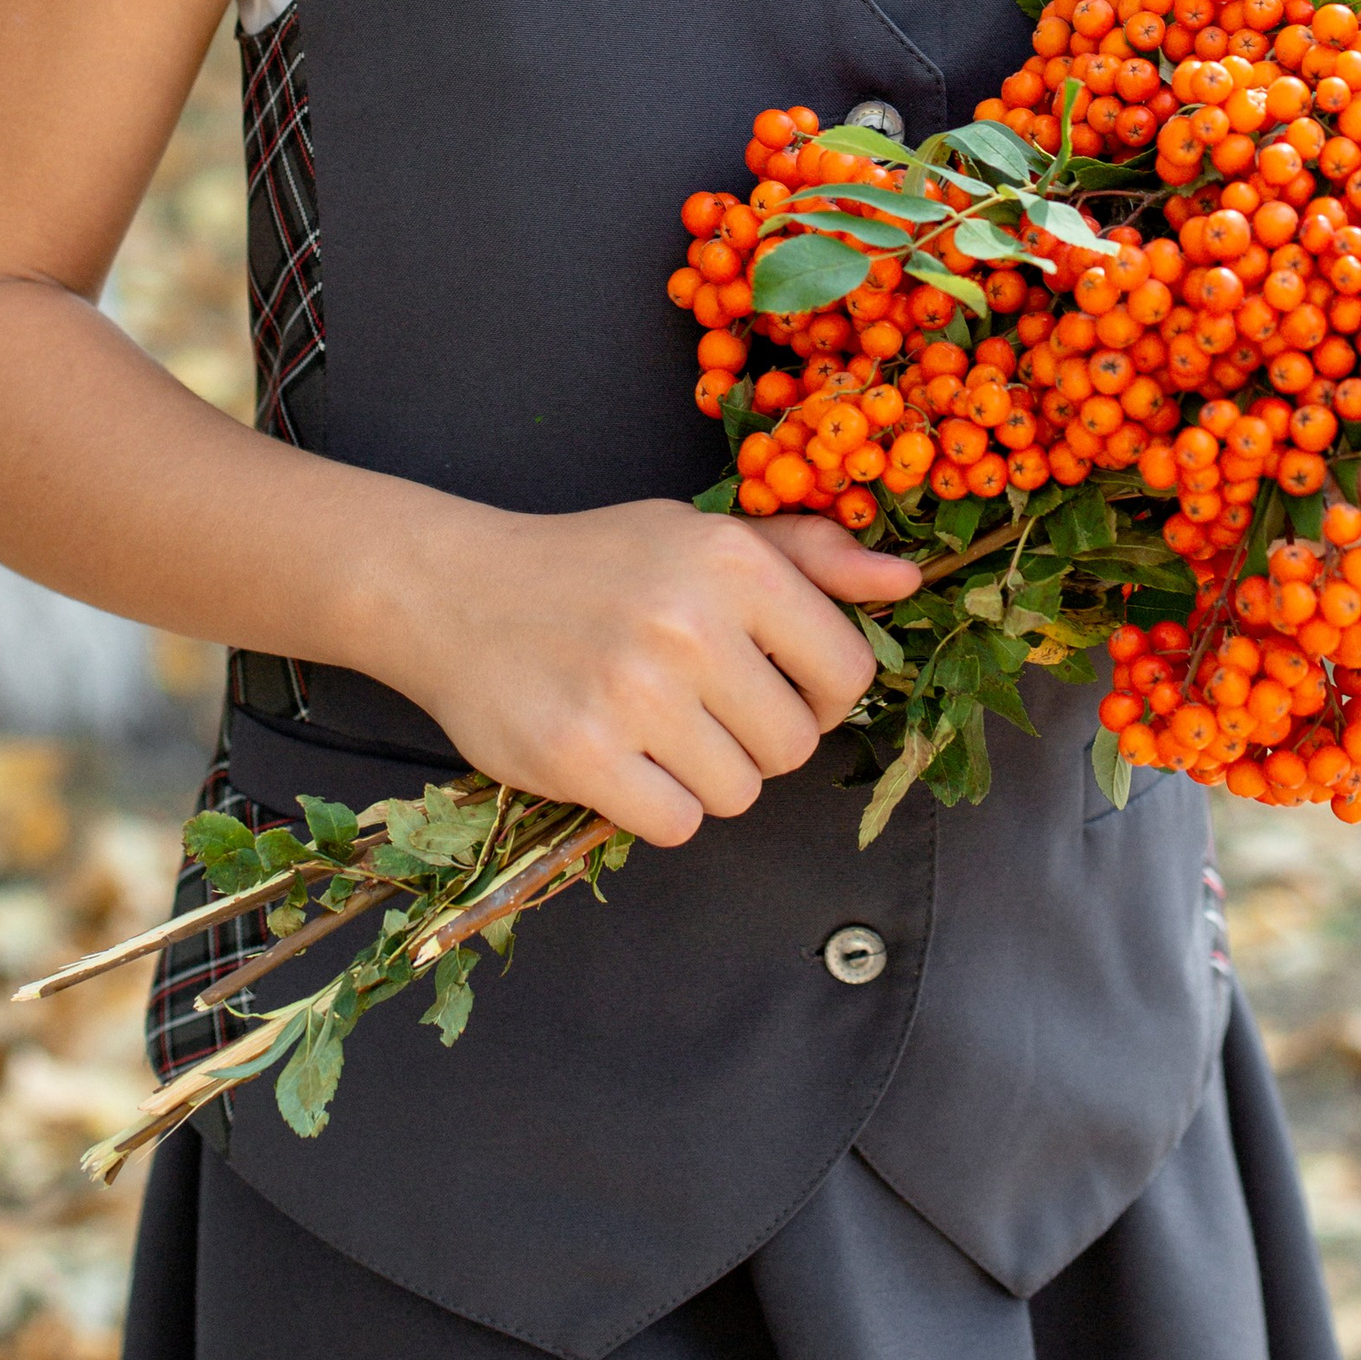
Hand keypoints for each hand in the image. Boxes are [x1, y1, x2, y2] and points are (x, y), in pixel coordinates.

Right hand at [351, 494, 919, 850]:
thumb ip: (809, 557)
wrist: (455, 592)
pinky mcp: (581, 756)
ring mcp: (633, 693)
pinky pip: (675, 825)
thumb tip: (905, 584)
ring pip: (739, 794)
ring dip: (705, 777)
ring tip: (653, 726)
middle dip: (758, 740)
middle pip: (795, 746)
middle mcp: (689, 622)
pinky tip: (620, 757)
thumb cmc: (595, 564)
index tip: (777, 684)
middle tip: (700, 706)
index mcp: (732, 560)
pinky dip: (654, 807)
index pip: (849, 672)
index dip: (822, 694)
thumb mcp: (701, 534)